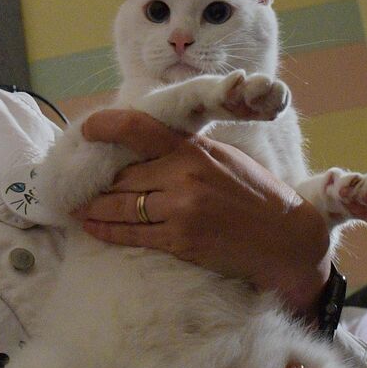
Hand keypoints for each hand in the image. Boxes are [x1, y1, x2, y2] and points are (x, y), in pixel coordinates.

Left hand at [71, 109, 330, 313]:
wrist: (288, 239)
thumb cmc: (259, 197)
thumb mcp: (226, 159)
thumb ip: (189, 153)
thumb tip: (148, 151)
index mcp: (196, 149)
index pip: (139, 130)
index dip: (106, 127)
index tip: (87, 130)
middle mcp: (184, 175)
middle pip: (123, 176)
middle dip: (98, 183)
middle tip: (79, 185)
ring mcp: (181, 209)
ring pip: (120, 206)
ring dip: (94, 209)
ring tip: (78, 208)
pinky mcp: (181, 240)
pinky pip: (132, 234)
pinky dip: (106, 231)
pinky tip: (93, 227)